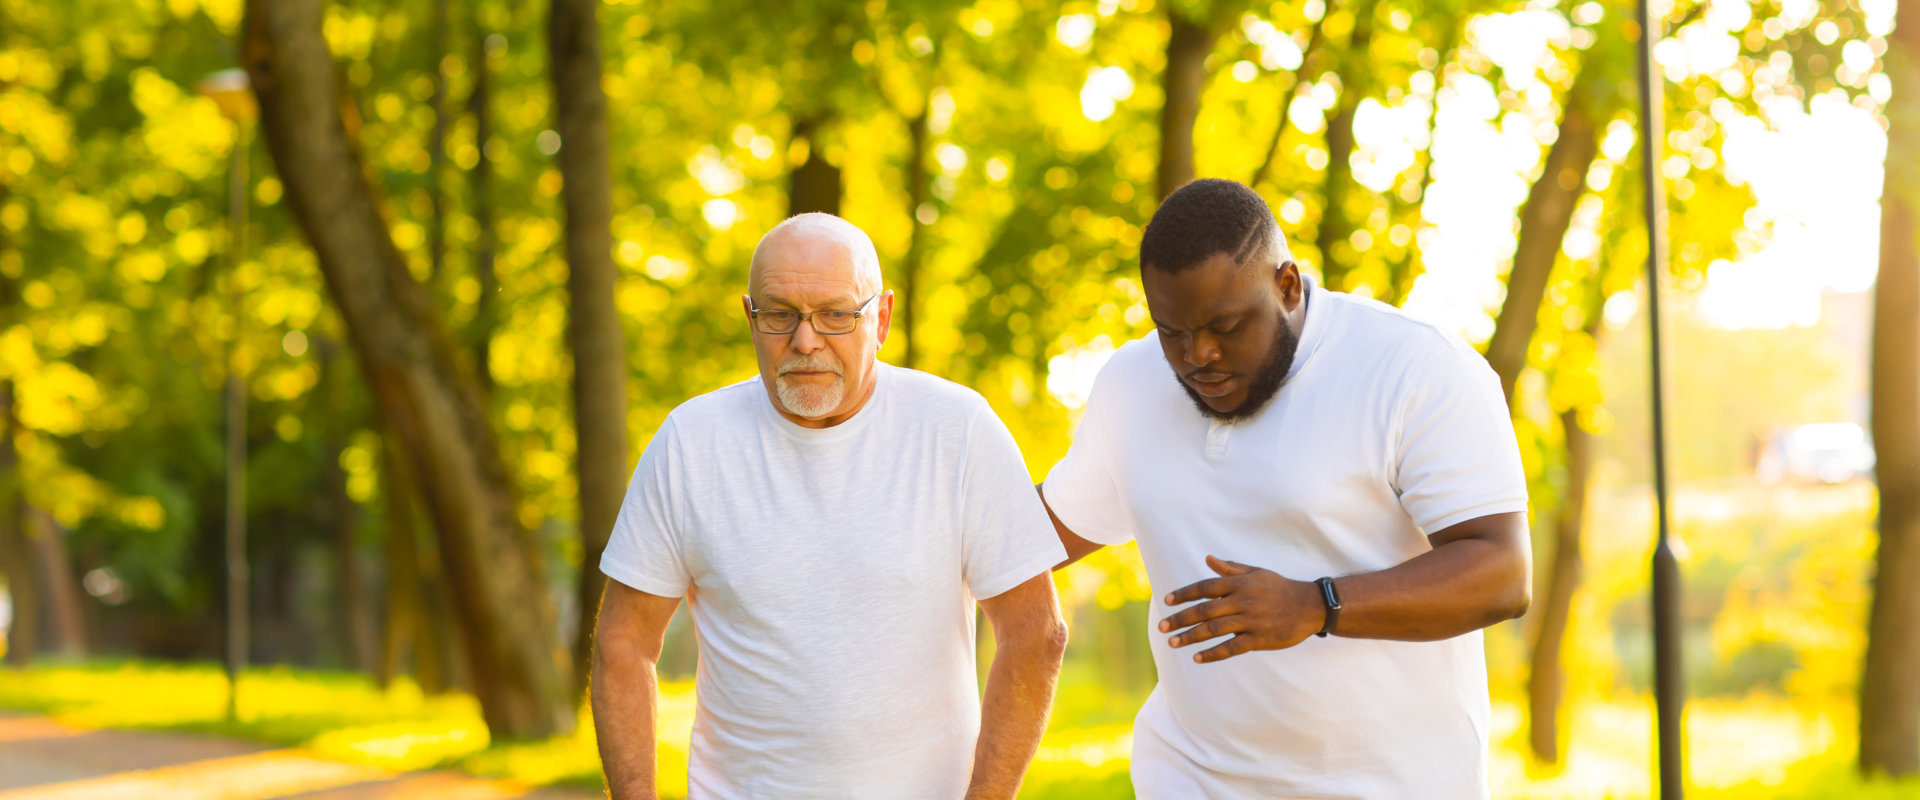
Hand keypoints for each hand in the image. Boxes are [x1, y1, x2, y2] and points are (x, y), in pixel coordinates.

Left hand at [1159, 555, 1325, 662]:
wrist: (1309, 606)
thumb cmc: (1280, 588)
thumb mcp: (1256, 573)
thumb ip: (1230, 569)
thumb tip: (1208, 559)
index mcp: (1240, 584)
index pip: (1205, 587)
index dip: (1184, 594)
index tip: (1166, 601)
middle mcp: (1242, 601)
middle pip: (1204, 610)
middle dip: (1181, 619)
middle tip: (1162, 627)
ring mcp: (1250, 621)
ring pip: (1214, 630)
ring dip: (1191, 637)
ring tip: (1173, 643)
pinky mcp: (1259, 639)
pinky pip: (1231, 648)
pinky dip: (1213, 653)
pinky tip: (1197, 658)